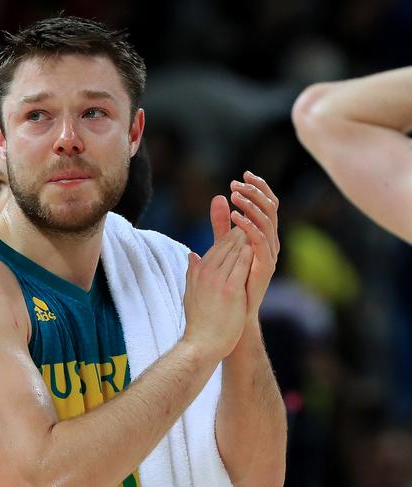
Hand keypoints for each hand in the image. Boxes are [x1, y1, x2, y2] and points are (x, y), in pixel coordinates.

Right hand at [182, 226, 253, 359]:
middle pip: (226, 245)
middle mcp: (206, 273)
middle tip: (252, 222)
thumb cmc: (198, 322)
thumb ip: (192, 272)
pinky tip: (258, 247)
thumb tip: (191, 255)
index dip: (229, 236)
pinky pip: (242, 265)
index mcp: (197, 272)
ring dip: (246, 239)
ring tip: (258, 230)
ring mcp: (218, 280)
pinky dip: (250, 254)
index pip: (216, 247)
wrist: (202, 344)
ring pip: (235, 252)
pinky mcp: (230, 290)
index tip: (240, 228)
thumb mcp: (190, 292)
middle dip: (239, 232)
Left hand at [209, 171, 279, 321]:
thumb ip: (222, 223)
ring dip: (251, 205)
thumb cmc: (229, 278)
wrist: (232, 312)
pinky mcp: (266, 266)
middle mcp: (271, 242)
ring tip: (235, 194)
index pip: (267, 204)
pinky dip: (249, 226)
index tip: (244, 173)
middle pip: (271, 209)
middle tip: (237, 182)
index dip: (259, 187)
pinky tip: (236, 216)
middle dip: (255, 192)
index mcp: (264, 235)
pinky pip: (261, 241)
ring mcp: (270, 254)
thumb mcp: (223, 244)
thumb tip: (217, 198)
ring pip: (267, 221)